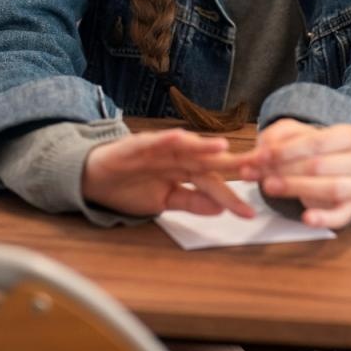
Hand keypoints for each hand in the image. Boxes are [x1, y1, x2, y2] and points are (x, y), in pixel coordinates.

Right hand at [81, 129, 255, 218]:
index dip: (232, 195)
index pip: (214, 183)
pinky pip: (153, 141)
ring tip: (223, 149)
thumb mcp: (165, 201)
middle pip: (209, 160)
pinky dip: (165, 138)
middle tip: (257, 167)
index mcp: (185, 171)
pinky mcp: (137, 144)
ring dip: (203, 146)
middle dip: (232, 163)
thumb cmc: (130, 187)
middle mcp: (177, 157)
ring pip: (185, 147)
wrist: (93, 179)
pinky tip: (179, 137)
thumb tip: (220, 209)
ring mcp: (158, 148)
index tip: (250, 212)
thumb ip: (192, 202)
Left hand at [248, 119, 350, 228]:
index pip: (318, 142)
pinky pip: (341, 216)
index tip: (261, 156)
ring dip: (296, 189)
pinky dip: (324, 218)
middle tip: (261, 174)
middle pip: (321, 166)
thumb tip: (258, 156)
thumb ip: (273, 140)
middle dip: (286, 170)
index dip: (286, 150)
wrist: (322, 165)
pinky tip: (306, 218)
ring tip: (270, 187)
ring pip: (331, 188)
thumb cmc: (307, 148)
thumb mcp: (290, 134)